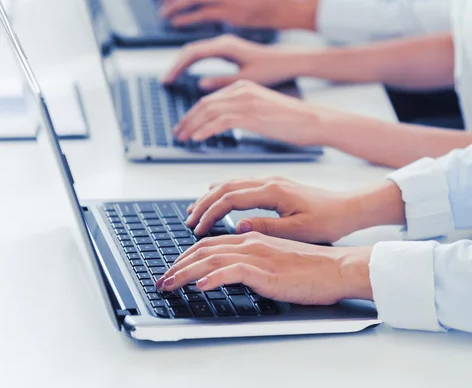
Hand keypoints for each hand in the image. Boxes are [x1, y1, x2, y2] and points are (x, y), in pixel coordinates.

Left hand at [156, 233, 372, 305]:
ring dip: (186, 272)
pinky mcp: (267, 271)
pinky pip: (233, 272)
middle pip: (204, 249)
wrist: (337, 267)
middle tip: (163, 280)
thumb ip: (254, 258)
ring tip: (169, 284)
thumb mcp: (276, 257)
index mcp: (252, 237)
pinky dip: (214, 277)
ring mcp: (258, 255)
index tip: (173, 269)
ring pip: (212, 258)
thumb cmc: (311, 266)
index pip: (210, 243)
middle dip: (178, 264)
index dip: (187, 256)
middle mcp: (251, 241)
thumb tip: (232, 267)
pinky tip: (201, 286)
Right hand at [163, 35, 308, 89]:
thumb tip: (200, 84)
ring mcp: (225, 44)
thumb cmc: (273, 68)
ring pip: (196, 50)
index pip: (192, 53)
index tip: (167, 80)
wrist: (290, 59)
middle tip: (164, 81)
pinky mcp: (229, 49)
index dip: (176, 67)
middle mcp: (223, 42)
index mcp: (226, 46)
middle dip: (175, 66)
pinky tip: (188, 72)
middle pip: (190, 50)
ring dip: (182, 63)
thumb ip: (222, 81)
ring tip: (171, 78)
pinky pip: (204, 53)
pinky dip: (192, 62)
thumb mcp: (247, 79)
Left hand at [173, 79, 329, 145]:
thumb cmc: (292, 121)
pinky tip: (197, 139)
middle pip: (204, 103)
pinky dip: (205, 130)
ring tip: (183, 139)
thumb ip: (243, 112)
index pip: (210, 99)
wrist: (313, 121)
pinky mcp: (251, 114)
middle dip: (188, 120)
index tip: (185, 126)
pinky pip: (220, 121)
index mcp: (244, 86)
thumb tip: (227, 122)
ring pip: (208, 111)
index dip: (193, 114)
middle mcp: (242, 89)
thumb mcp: (262, 111)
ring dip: (192, 126)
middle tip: (178, 134)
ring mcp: (246, 100)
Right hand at [184, 176, 357, 242]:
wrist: (347, 207)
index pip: (230, 198)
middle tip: (188, 219)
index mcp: (272, 191)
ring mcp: (270, 181)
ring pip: (231, 183)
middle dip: (203, 203)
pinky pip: (241, 184)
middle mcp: (268, 181)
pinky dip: (223, 191)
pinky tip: (217, 196)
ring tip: (195, 209)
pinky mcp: (274, 185)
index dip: (210, 212)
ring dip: (211, 196)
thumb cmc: (327, 220)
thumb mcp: (298, 230)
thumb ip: (267, 228)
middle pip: (225, 187)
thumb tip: (238, 227)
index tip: (197, 227)